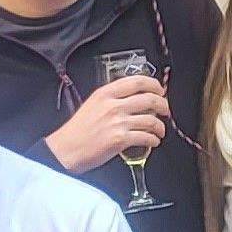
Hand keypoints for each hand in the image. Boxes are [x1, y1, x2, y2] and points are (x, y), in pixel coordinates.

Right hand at [46, 74, 172, 172]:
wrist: (66, 149)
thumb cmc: (77, 130)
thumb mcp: (92, 104)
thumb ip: (111, 98)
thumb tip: (134, 98)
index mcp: (105, 93)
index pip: (137, 81)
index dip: (154, 85)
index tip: (159, 90)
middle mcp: (113, 105)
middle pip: (149, 99)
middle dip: (163, 105)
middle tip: (165, 110)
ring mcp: (118, 123)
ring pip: (151, 119)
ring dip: (160, 126)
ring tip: (160, 130)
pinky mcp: (120, 140)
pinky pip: (146, 137)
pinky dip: (154, 139)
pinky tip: (153, 141)